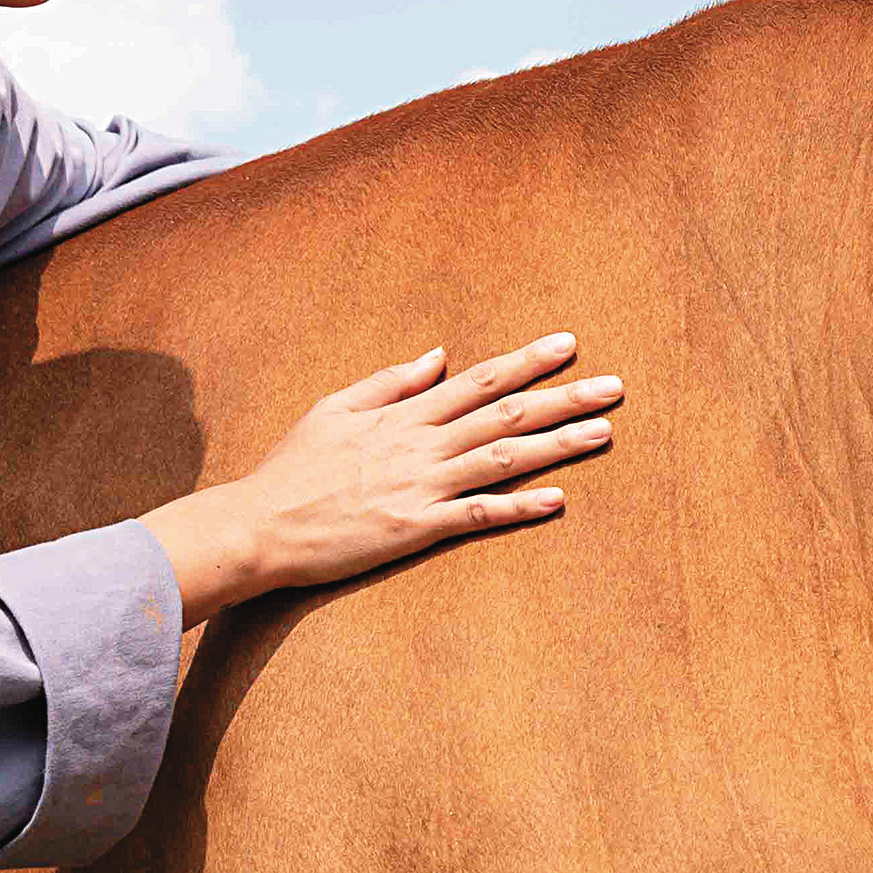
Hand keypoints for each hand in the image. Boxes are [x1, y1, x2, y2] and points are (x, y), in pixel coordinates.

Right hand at [144, 335, 616, 623]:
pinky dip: (519, 506)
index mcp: (403, 414)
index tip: (569, 344)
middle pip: (505, 414)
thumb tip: (438, 356)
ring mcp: (420, 485)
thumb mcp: (333, 408)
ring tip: (605, 432)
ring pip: (503, 458)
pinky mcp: (414, 528)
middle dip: (564, 397)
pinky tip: (559, 500)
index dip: (527, 362)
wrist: (256, 526)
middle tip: (616, 385)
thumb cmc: (291, 470)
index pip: (479, 380)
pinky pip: (477, 515)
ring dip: (558, 445)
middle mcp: (420, 444)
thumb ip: (390, 383)